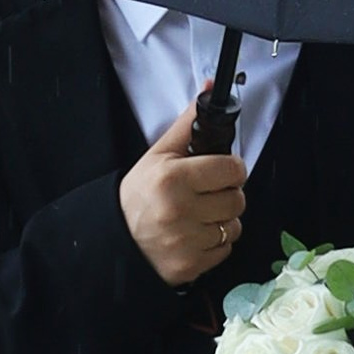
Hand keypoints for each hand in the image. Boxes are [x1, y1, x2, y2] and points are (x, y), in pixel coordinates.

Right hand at [119, 99, 247, 286]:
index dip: (230, 169)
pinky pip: (224, 250)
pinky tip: (195, 235)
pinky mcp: (190, 266)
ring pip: (234, 227)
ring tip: (200, 216)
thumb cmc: (139, 196)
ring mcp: (185, 242)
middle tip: (207, 194)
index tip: (220, 171)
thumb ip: (187, 124)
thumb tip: (210, 88)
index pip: (232, 169)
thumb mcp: (158, 155)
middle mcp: (179, 211)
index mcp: (172, 178)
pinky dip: (215, 243)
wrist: (117, 240)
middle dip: (227, 195)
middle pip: (237, 200)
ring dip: (223, 221)